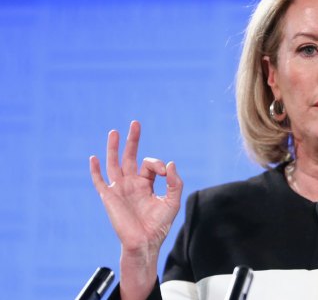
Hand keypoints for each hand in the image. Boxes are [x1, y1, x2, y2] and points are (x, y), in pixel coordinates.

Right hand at [89, 120, 182, 254]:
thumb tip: (170, 163)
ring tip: (114, 132)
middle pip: (130, 157)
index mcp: (146, 184)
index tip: (166, 173)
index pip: (150, 165)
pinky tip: (93, 158)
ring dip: (114, 148)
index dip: (158, 164)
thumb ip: (175, 182)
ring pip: (114, 163)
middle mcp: (131, 184)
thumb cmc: (159, 225)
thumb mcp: (172, 201)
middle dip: (133, 140)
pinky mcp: (109, 197)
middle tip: (135, 123)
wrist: (145, 243)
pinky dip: (95, 170)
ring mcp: (119, 189)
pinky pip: (99, 181)